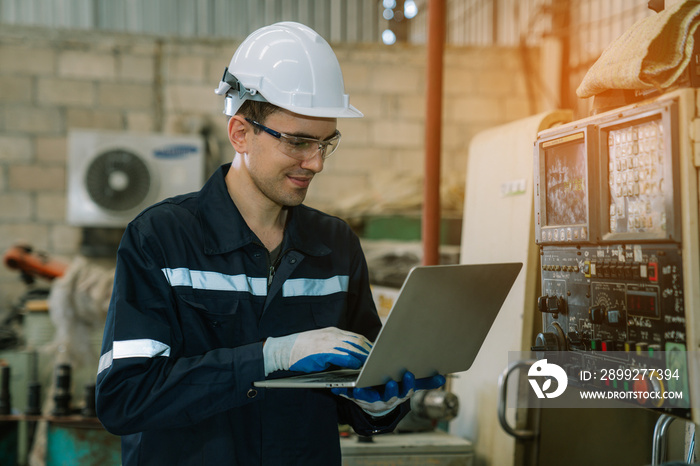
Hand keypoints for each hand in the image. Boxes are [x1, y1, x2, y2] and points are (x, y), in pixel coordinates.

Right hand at [263, 327, 371, 374]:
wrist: (283, 350)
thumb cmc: (301, 349)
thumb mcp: (320, 342)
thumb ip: (334, 346)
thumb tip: (348, 355)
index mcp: (333, 332)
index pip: (355, 337)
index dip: (367, 344)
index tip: (375, 351)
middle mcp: (332, 335)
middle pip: (357, 341)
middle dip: (369, 350)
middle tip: (379, 358)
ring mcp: (328, 343)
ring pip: (352, 348)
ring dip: (363, 356)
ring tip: (372, 364)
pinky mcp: (323, 352)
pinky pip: (342, 356)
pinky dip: (352, 361)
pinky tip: (357, 366)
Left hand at [331, 371, 445, 416]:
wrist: (374, 403)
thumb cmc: (393, 388)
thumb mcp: (408, 385)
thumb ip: (424, 382)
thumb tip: (442, 378)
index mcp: (398, 394)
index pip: (405, 391)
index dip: (406, 384)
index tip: (407, 374)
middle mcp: (384, 399)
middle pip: (388, 396)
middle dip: (389, 390)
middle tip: (389, 382)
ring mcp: (370, 399)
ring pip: (367, 398)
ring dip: (362, 393)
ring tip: (358, 388)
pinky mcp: (355, 398)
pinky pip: (348, 395)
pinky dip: (342, 392)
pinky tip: (337, 387)